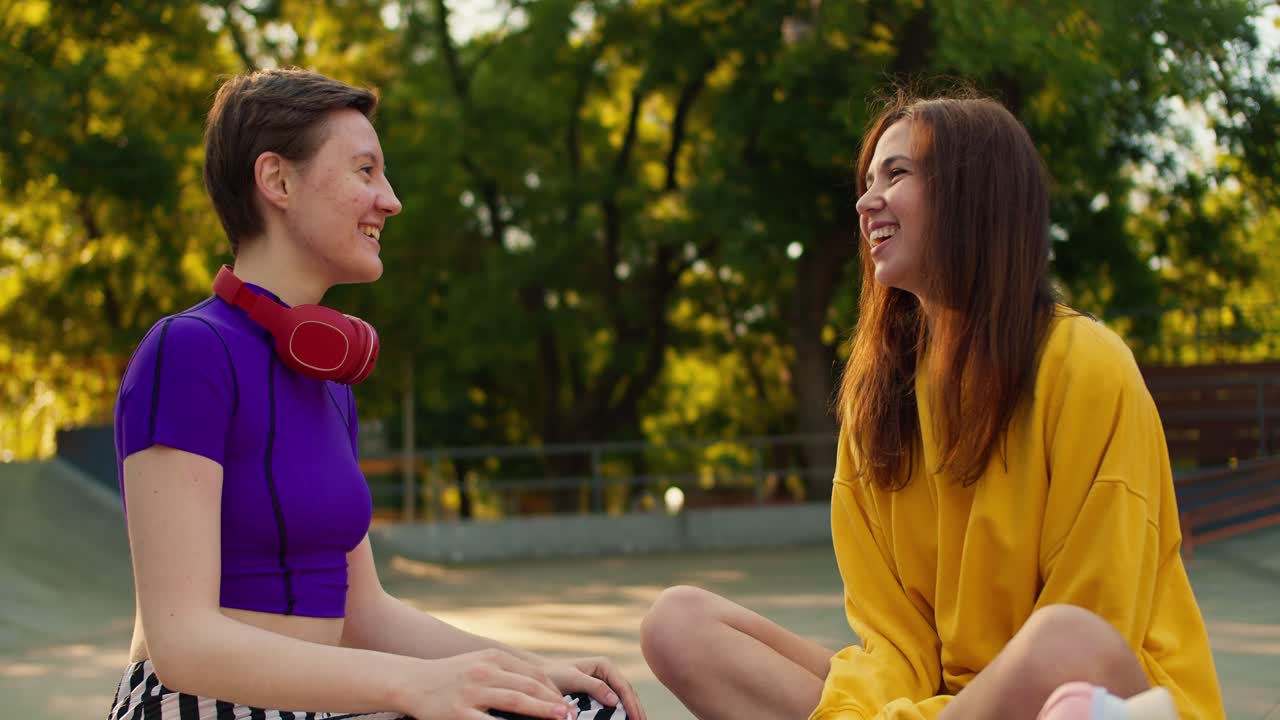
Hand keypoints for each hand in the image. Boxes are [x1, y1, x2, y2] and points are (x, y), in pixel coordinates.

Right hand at [399, 649, 574, 719]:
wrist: (411, 681)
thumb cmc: (450, 676)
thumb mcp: (479, 664)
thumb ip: (504, 673)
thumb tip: (537, 689)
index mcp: (493, 658)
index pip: (532, 674)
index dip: (553, 689)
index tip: (567, 702)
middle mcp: (485, 671)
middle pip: (529, 686)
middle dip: (554, 702)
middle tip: (572, 714)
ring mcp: (472, 692)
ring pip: (516, 702)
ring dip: (543, 711)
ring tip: (562, 719)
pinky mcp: (459, 713)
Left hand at [544, 656, 646, 719]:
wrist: (540, 675)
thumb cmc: (554, 674)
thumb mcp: (573, 679)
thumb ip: (594, 687)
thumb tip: (615, 700)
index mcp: (605, 665)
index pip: (624, 687)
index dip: (632, 704)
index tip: (637, 719)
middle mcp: (608, 671)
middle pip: (628, 692)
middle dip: (637, 709)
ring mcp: (605, 680)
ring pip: (624, 697)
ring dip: (632, 710)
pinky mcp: (600, 690)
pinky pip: (615, 701)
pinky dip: (622, 711)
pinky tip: (626, 719)